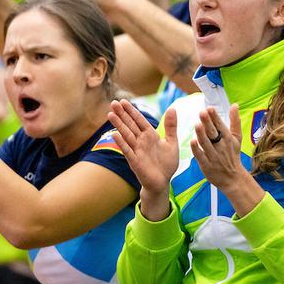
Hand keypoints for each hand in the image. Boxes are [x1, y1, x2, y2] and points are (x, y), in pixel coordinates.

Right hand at [108, 100, 179, 218]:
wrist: (163, 182)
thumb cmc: (166, 163)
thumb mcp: (172, 142)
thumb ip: (171, 126)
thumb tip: (172, 108)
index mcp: (150, 135)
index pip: (139, 120)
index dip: (131, 111)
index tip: (123, 101)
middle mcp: (141, 141)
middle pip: (130, 125)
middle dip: (122, 114)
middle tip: (113, 103)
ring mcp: (137, 151)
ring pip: (126, 135)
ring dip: (118, 125)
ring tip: (110, 114)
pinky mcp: (135, 161)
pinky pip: (127, 151)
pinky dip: (121, 143)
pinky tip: (114, 134)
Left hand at [191, 105, 248, 191]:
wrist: (233, 178)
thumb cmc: (233, 155)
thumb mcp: (237, 138)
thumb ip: (235, 121)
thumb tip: (235, 105)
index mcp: (228, 139)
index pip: (220, 126)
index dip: (215, 117)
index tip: (209, 108)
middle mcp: (221, 147)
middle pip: (213, 134)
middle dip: (208, 123)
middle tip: (202, 113)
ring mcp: (214, 157)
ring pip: (206, 144)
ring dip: (201, 135)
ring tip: (197, 125)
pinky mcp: (207, 166)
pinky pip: (201, 157)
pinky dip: (197, 150)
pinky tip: (192, 142)